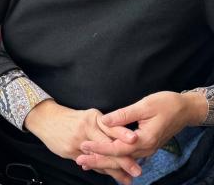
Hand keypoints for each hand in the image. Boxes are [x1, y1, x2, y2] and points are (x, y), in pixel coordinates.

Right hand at [24, 99, 137, 183]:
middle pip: (107, 146)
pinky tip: (110, 174)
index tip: (135, 140)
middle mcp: (85, 129)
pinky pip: (89, 163)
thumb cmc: (71, 118)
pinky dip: (100, 169)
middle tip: (137, 170)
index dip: (122, 134)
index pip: (110, 127)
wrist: (45, 119)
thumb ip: (105, 127)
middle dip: (123, 160)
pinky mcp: (70, 152)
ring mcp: (77, 142)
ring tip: (126, 179)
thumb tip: (126, 140)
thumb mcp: (88, 117)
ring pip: (99, 158)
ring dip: (114, 171)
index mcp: (92, 118)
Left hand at [76, 91, 204, 171]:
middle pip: (119, 159)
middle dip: (99, 161)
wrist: (186, 110)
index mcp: (145, 139)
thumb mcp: (144, 105)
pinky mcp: (145, 145)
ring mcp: (146, 148)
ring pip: (122, 159)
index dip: (100, 148)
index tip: (84, 146)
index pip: (118, 148)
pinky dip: (113, 157)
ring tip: (85, 161)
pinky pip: (127, 155)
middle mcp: (146, 147)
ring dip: (104, 161)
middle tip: (80, 161)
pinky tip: (102, 157)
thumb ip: (124, 115)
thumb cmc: (166, 104)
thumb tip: (104, 120)